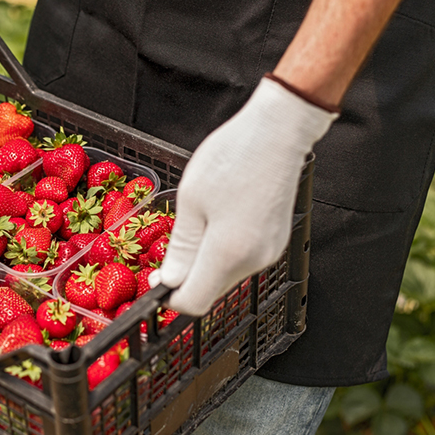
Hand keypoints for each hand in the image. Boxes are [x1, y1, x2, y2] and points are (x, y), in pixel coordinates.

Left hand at [149, 76, 337, 314]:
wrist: (279, 132)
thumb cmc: (233, 158)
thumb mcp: (191, 201)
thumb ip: (181, 248)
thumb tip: (169, 281)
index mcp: (227, 254)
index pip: (194, 302)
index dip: (170, 296)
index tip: (156, 278)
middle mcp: (253, 261)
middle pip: (210, 291)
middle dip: (185, 277)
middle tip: (170, 246)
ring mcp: (269, 253)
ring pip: (224, 275)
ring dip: (204, 262)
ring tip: (197, 223)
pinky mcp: (275, 242)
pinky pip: (241, 260)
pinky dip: (222, 251)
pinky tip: (217, 221)